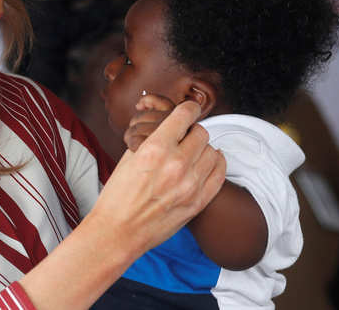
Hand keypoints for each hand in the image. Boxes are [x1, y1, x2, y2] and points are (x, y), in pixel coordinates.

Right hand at [89, 100, 225, 259]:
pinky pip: (220, 173)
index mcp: (155, 148)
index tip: (189, 109)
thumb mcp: (128, 158)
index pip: (185, 115)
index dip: (188, 108)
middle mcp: (176, 164)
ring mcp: (190, 184)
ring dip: (202, 148)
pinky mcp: (198, 202)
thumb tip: (167, 125)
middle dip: (192, 131)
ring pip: (212, 151)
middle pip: (201, 132)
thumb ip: (151, 139)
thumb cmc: (118, 195)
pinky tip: (207, 163)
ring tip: (191, 153)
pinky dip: (216, 164)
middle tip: (183, 137)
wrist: (119, 231)